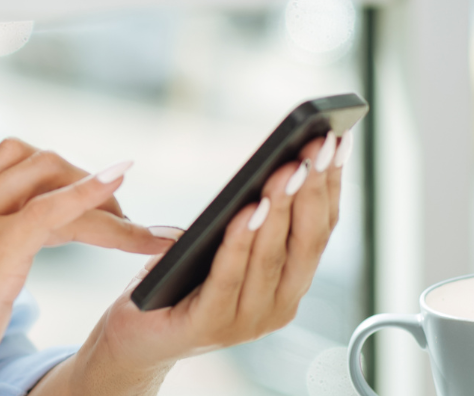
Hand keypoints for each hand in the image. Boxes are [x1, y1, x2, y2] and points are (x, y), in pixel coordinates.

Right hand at [0, 138, 173, 394]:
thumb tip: (14, 258)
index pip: (13, 164)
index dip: (62, 178)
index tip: (96, 205)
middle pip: (38, 163)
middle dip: (90, 183)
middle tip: (124, 222)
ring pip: (52, 182)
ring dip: (107, 200)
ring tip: (145, 233)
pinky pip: (51, 209)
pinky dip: (91, 194)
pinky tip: (120, 187)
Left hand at [36, 131, 351, 394]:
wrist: (137, 334)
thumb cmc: (182, 277)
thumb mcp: (222, 240)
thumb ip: (252, 216)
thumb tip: (281, 162)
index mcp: (290, 284)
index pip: (321, 230)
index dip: (331, 184)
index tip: (336, 140)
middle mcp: (278, 306)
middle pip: (306, 242)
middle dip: (313, 188)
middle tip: (316, 145)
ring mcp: (247, 322)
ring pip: (272, 258)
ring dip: (280, 209)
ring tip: (285, 171)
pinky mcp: (209, 327)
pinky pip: (229, 277)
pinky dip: (240, 242)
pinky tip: (245, 210)